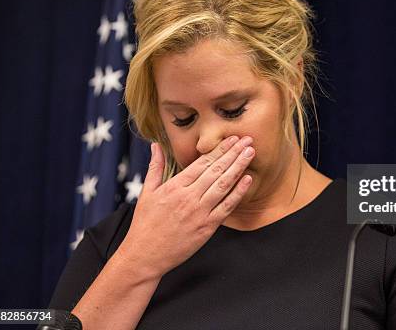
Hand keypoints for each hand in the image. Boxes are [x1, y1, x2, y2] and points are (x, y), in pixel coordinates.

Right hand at [116, 135, 254, 278]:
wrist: (145, 256)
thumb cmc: (145, 224)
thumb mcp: (147, 192)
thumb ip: (155, 167)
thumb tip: (155, 145)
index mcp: (175, 187)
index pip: (202, 163)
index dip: (220, 149)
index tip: (233, 139)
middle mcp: (189, 197)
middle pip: (216, 170)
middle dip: (234, 153)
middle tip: (248, 140)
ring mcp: (200, 212)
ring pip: (224, 185)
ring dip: (239, 167)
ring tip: (251, 153)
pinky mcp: (207, 227)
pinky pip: (227, 207)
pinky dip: (238, 193)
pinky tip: (248, 180)